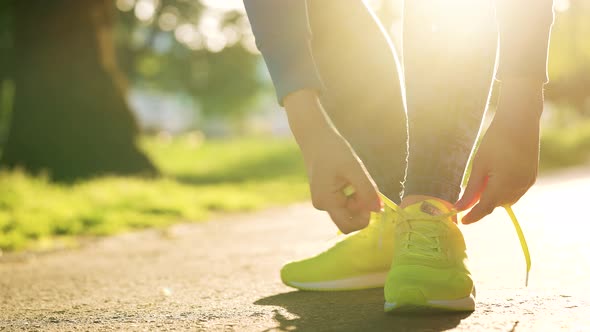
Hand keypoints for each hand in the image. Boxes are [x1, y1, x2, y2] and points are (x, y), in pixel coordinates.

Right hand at [284, 89, 381, 232]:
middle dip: (361, 205)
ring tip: (354, 177)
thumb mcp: (355, 169)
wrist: (316, 138)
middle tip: (363, 183)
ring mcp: (322, 201)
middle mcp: (322, 205)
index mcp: (326, 201)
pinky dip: (352, 193)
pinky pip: (344, 202)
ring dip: (357, 197)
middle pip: (349, 218)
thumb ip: (367, 191)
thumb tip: (379, 211)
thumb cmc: (334, 150)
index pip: (348, 226)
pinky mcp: (325, 195)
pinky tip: (349, 177)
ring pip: (348, 209)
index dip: (364, 217)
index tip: (370, 198)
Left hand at [455, 79, 543, 223]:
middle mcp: (518, 188)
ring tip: (484, 179)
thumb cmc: (495, 141)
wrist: (519, 122)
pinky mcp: (531, 178)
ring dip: (493, 196)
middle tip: (467, 195)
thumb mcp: (479, 166)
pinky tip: (496, 177)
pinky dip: (504, 190)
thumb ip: (470, 191)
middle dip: (481, 202)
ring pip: (506, 200)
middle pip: (495, 204)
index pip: (485, 208)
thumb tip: (460, 208)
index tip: (461, 221)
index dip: (472, 217)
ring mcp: (527, 183)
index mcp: (503, 185)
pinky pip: (515, 192)